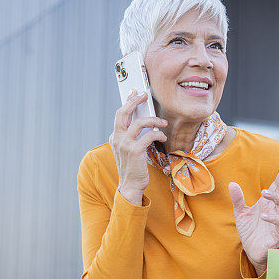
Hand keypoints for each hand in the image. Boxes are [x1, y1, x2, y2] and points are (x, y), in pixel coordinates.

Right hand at [109, 90, 167, 204]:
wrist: (130, 185)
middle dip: (134, 101)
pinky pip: (149, 136)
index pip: (120, 115)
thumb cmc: (133, 167)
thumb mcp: (130, 149)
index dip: (128, 102)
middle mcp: (117, 138)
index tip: (135, 93)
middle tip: (144, 95)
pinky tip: (162, 136)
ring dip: (153, 120)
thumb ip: (133, 136)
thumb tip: (144, 122)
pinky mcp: (134, 150)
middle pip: (123, 113)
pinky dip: (158, 134)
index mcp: (115, 137)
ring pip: (138, 123)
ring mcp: (125, 144)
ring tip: (162, 122)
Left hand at [228, 162, 278, 273]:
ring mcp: (278, 221)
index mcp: (268, 203)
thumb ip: (238, 199)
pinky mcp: (278, 234)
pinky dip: (273, 218)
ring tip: (264, 192)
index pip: (277, 187)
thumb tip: (232, 184)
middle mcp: (275, 210)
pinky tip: (264, 215)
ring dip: (276, 197)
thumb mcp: (241, 213)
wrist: (251, 252)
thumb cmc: (250, 231)